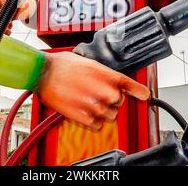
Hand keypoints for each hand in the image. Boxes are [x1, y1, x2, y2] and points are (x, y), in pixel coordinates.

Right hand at [35, 51, 149, 130]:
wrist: (43, 73)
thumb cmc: (62, 64)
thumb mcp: (89, 61)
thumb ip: (103, 73)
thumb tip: (109, 79)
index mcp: (107, 75)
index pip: (132, 86)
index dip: (140, 92)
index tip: (144, 95)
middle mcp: (105, 92)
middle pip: (120, 102)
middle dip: (110, 98)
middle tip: (95, 92)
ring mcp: (95, 106)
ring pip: (110, 115)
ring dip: (102, 110)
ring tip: (88, 101)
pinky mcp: (84, 118)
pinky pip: (98, 125)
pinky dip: (93, 120)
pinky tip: (84, 110)